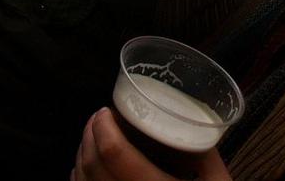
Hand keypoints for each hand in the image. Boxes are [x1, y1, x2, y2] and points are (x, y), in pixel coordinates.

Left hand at [71, 108, 230, 180]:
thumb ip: (205, 155)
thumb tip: (190, 122)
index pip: (115, 154)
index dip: (104, 127)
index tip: (106, 111)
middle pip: (92, 165)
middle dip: (89, 135)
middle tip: (99, 118)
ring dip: (81, 154)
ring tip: (93, 137)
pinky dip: (78, 178)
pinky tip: (86, 168)